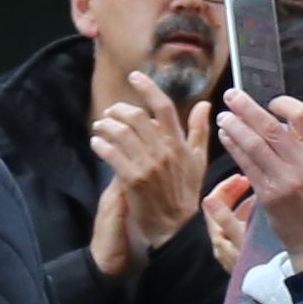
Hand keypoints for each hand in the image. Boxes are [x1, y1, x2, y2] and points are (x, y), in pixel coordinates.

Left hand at [89, 92, 211, 273]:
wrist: (175, 227)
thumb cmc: (185, 193)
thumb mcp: (198, 161)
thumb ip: (199, 131)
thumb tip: (205, 105)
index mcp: (180, 144)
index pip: (164, 108)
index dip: (148, 88)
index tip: (135, 76)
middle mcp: (164, 151)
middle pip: (136, 117)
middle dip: (117, 111)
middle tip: (110, 114)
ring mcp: (148, 165)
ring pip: (120, 132)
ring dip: (105, 126)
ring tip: (101, 128)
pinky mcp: (132, 178)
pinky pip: (111, 153)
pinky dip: (100, 144)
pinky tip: (97, 143)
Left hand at [215, 89, 302, 267]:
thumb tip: (282, 122)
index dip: (283, 104)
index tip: (270, 102)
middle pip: (271, 126)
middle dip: (246, 107)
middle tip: (231, 95)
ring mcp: (287, 180)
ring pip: (253, 143)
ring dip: (234, 126)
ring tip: (224, 117)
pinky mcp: (269, 195)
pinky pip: (246, 164)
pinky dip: (233, 147)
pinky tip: (226, 138)